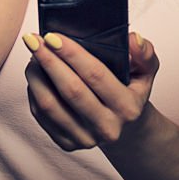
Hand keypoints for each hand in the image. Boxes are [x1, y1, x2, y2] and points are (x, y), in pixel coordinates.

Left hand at [23, 31, 158, 150]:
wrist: (126, 128)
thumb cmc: (132, 90)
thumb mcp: (146, 70)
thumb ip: (144, 53)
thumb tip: (134, 39)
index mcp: (127, 107)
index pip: (96, 75)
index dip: (72, 54)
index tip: (53, 36)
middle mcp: (107, 127)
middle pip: (70, 90)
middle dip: (48, 61)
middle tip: (33, 39)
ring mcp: (86, 138)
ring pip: (50, 106)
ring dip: (36, 77)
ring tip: (33, 56)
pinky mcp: (68, 144)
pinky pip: (42, 116)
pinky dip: (34, 92)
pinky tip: (35, 75)